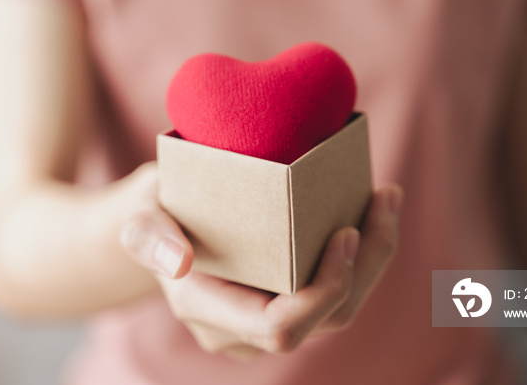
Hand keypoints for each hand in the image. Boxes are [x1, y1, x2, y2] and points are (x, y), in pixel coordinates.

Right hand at [120, 177, 402, 359]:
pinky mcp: (289, 297)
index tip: (345, 232)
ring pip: (342, 307)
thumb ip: (147, 237)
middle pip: (327, 319)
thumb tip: (180, 262)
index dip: (323, 292)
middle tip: (384, 200)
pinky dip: (362, 252)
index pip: (280, 329)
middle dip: (366, 265)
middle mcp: (245, 329)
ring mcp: (271, 315)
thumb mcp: (139, 215)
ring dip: (374, 256)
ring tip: (386, 197)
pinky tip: (373, 207)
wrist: (163, 224)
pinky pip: (338, 288)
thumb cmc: (154, 214)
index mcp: (210, 314)